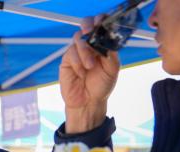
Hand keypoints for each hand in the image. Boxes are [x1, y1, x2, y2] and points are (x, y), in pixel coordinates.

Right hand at [59, 15, 119, 132]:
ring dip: (85, 51)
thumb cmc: (101, 86)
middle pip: (86, 26)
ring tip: (90, 66)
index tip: (103, 22)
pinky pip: (70, 53)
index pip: (101, 27)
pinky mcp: (67, 61)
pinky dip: (77, 61)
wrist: (88, 102)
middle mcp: (89, 47)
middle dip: (88, 25)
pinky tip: (81, 72)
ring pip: (79, 40)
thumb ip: (111, 52)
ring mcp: (77, 53)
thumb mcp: (112, 68)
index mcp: (102, 45)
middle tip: (90, 30)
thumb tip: (107, 37)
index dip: (101, 21)